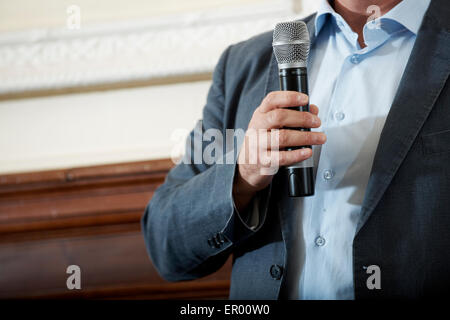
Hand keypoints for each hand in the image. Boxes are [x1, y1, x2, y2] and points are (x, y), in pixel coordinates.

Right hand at [233, 91, 325, 210]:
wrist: (248, 165)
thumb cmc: (262, 141)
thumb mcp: (271, 124)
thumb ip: (291, 115)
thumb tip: (312, 110)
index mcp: (260, 114)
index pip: (272, 100)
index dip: (289, 97)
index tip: (305, 99)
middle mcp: (257, 127)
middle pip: (279, 117)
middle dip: (302, 118)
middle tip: (316, 122)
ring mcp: (258, 144)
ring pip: (282, 137)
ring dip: (305, 137)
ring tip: (319, 138)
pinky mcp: (263, 161)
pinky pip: (281, 157)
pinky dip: (297, 154)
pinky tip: (307, 151)